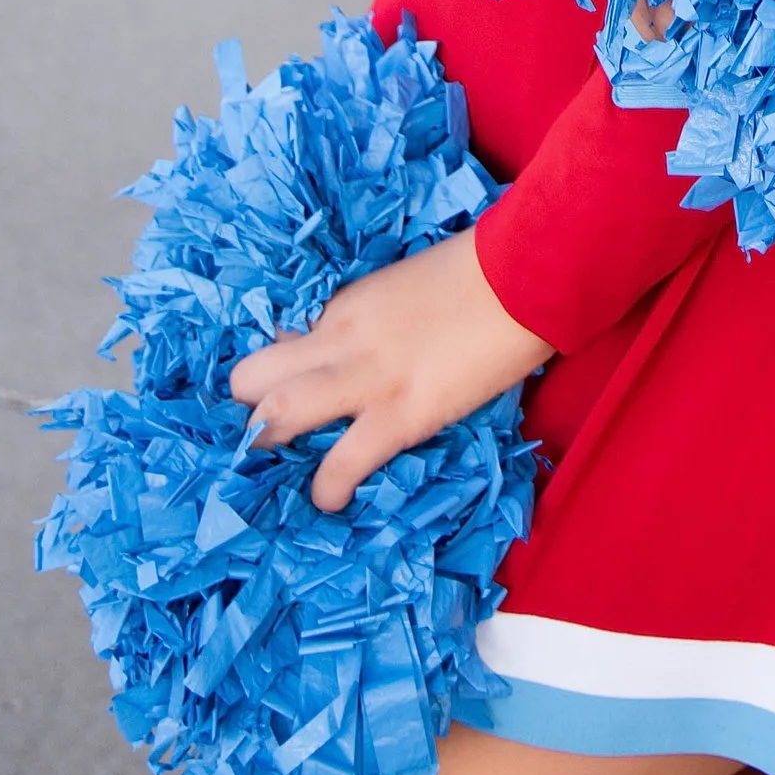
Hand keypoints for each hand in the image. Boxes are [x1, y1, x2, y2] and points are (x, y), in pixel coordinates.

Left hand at [230, 230, 552, 514]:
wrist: (526, 274)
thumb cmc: (476, 274)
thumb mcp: (401, 288)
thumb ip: (364, 322)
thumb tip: (339, 353)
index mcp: (344, 305)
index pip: (276, 344)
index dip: (274, 377)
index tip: (284, 396)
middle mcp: (340, 339)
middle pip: (252, 377)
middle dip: (248, 411)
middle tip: (267, 438)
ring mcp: (367, 378)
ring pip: (278, 413)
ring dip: (271, 446)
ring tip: (285, 469)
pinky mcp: (402, 414)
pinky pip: (344, 461)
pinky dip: (329, 488)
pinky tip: (330, 500)